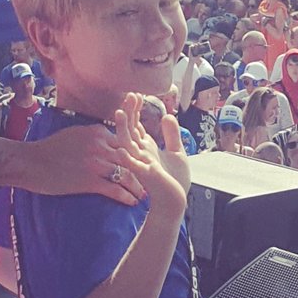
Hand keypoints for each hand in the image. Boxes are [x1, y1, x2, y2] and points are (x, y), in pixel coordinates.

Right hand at [26, 120, 145, 205]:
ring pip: (127, 174)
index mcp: (98, 132)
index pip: (126, 142)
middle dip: (143, 171)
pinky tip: (132, 202)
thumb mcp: (74, 133)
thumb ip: (93, 136)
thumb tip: (107, 137)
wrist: (30, 162)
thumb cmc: (48, 149)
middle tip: (152, 181)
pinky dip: (126, 197)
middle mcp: (100, 145)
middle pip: (131, 158)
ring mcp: (96, 163)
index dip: (137, 155)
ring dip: (138, 186)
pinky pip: (115, 189)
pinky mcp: (89, 181)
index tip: (144, 164)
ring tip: (145, 195)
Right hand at [112, 93, 189, 213]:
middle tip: (131, 95)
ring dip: (123, 130)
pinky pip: (132, 167)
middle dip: (130, 113)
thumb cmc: (174, 181)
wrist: (174, 203)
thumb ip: (171, 135)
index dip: (136, 110)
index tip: (136, 94)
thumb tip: (168, 115)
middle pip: (131, 129)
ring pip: (127, 145)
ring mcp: (141, 164)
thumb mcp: (177, 153)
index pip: (137, 125)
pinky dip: (126, 159)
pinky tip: (122, 149)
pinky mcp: (145, 176)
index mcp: (147, 148)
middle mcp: (141, 154)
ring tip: (120, 113)